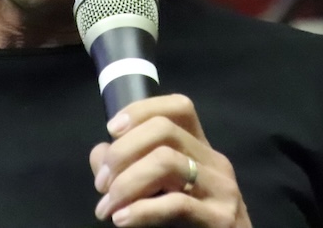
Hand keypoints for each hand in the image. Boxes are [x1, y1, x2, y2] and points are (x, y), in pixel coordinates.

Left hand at [89, 94, 251, 226]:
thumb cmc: (188, 226)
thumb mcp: (157, 191)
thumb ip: (127, 169)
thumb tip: (101, 153)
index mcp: (201, 150)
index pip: (179, 107)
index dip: (141, 110)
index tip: (111, 129)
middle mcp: (215, 162)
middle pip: (164, 129)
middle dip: (123, 151)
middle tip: (102, 184)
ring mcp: (221, 189)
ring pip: (167, 161)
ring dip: (126, 183)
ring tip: (108, 208)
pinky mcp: (220, 219)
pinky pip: (176, 203)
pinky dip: (142, 210)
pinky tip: (123, 219)